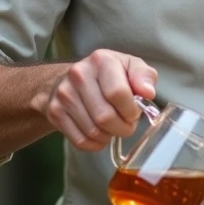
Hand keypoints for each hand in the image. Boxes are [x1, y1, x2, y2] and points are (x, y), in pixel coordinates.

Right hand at [29, 49, 157, 151]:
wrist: (71, 79)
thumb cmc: (108, 75)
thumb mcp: (130, 67)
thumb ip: (144, 76)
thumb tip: (148, 92)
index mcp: (102, 60)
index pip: (118, 93)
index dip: (131, 110)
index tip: (134, 113)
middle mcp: (79, 74)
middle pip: (105, 116)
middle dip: (122, 128)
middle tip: (126, 125)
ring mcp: (64, 94)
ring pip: (93, 131)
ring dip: (109, 136)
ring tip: (113, 127)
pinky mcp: (55, 112)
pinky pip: (80, 140)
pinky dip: (95, 144)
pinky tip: (100, 135)